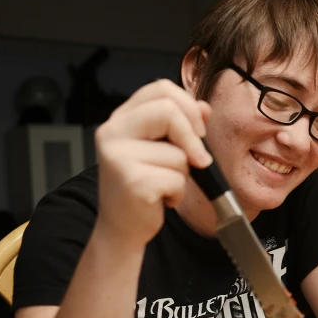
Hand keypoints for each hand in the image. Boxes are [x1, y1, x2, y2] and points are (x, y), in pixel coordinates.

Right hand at [93, 79, 212, 248]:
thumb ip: (181, 124)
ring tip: (165, 185)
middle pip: (169, 110)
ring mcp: (118, 156)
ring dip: (183, 174)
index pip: (160, 88)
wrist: (122, 228)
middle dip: (193, 136)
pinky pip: (177, 178)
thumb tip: (204, 108)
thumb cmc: (143, 188)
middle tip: (198, 159)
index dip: (187, 105)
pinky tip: (160, 200)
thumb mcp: (162, 149)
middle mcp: (112, 132)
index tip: (198, 130)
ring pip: (178, 152)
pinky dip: (178, 193)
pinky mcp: (131, 181)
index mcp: (121, 119)